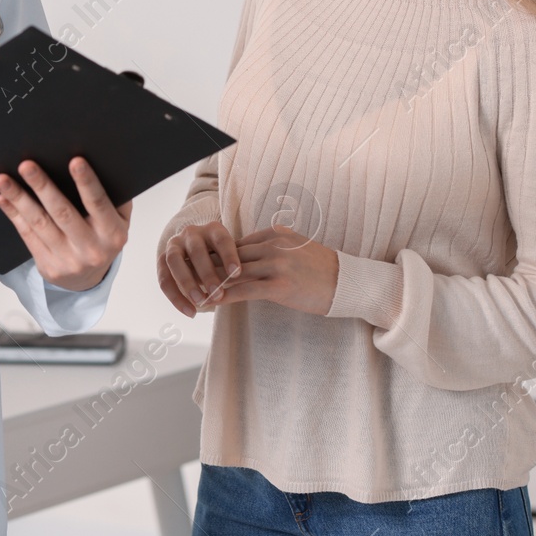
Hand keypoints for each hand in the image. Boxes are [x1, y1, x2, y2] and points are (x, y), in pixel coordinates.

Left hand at [0, 157, 130, 290]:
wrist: (88, 279)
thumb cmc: (102, 238)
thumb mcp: (118, 220)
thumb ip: (113, 197)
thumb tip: (98, 163)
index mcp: (112, 233)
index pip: (98, 204)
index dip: (87, 182)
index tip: (75, 161)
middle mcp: (91, 248)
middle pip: (62, 213)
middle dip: (43, 186)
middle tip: (27, 166)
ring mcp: (68, 260)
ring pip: (39, 224)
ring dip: (19, 199)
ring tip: (3, 180)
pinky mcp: (48, 267)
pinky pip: (27, 236)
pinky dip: (14, 215)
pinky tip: (3, 199)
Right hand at [157, 221, 240, 316]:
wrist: (198, 254)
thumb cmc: (222, 260)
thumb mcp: (230, 257)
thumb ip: (234, 268)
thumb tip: (248, 286)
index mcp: (212, 230)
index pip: (221, 240)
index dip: (229, 256)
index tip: (237, 274)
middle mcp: (191, 233)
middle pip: (197, 251)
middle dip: (207, 274)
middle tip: (217, 294)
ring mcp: (174, 245)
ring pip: (175, 262)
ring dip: (187, 284)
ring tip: (200, 303)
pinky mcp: (162, 260)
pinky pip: (164, 279)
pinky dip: (176, 297)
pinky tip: (191, 312)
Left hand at [206, 225, 338, 315]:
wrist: (348, 283)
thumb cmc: (322, 270)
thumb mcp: (296, 248)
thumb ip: (272, 247)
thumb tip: (246, 255)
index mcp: (276, 234)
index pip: (237, 243)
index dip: (217, 256)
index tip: (199, 264)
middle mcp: (273, 245)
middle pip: (231, 255)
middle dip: (208, 267)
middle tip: (187, 277)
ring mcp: (276, 264)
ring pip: (234, 272)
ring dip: (212, 283)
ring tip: (194, 292)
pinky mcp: (280, 286)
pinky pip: (244, 290)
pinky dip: (225, 296)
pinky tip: (212, 302)